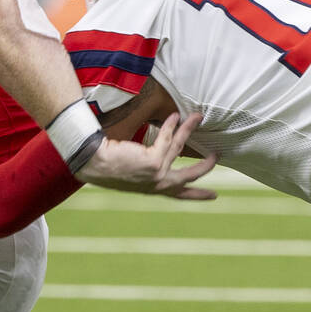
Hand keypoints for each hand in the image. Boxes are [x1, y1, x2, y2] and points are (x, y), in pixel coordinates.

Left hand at [75, 113, 216, 199]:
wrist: (94, 164)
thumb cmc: (106, 166)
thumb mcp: (133, 171)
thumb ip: (149, 166)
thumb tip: (162, 150)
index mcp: (152, 188)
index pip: (179, 194)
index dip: (198, 194)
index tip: (213, 196)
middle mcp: (157, 185)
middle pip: (189, 176)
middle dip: (205, 166)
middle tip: (216, 157)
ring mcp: (158, 174)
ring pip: (179, 147)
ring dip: (189, 129)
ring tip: (197, 116)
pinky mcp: (154, 162)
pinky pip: (167, 138)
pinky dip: (172, 125)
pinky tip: (174, 116)